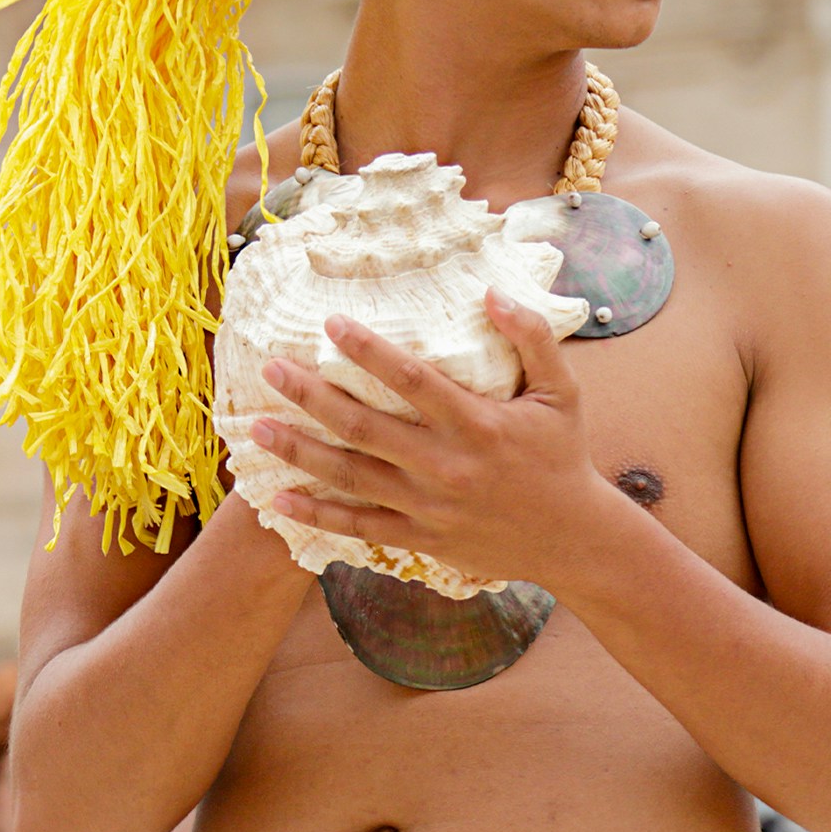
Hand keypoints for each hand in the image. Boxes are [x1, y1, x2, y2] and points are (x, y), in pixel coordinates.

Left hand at [249, 288, 616, 583]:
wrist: (573, 538)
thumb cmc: (563, 456)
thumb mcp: (562, 393)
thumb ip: (533, 339)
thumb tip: (492, 292)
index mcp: (479, 424)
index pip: (411, 380)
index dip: (367, 351)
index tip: (330, 325)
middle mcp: (447, 466)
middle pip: (365, 428)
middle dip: (313, 397)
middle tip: (272, 369)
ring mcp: (430, 506)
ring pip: (351, 477)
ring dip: (300, 452)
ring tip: (257, 427)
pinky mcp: (422, 537)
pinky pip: (360, 526)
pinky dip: (317, 514)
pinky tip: (279, 497)